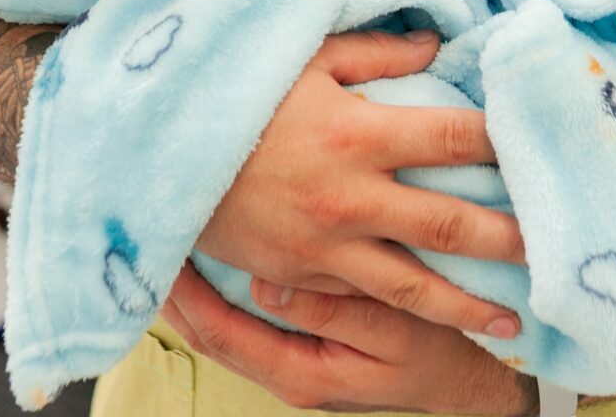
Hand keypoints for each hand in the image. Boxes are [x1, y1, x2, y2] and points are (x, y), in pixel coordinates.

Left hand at [164, 261, 538, 415]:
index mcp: (298, 372)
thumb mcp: (391, 336)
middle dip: (176, 289)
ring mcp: (293, 352)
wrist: (467, 380)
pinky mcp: (305, 334)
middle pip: (209, 330)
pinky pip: (248, 312)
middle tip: (148, 235)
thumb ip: (330, 312)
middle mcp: (285, 366)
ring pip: (225, 321)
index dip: (186, 297)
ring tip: (171, 237)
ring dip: (195, 285)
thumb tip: (266, 286)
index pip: (219, 334)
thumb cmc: (433, 353)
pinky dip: (225, 283)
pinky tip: (220, 248)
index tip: (162, 251)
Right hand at [199, 30, 525, 337]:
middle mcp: (352, 196)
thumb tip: (436, 43)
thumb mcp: (305, 56)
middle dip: (508, 237)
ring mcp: (326, 245)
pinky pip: (364, 297)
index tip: (537, 145)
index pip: (453, 137)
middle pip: (450, 224)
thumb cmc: (237, 91)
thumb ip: (376, 51)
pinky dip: (405, 311)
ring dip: (469, 302)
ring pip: (414, 284)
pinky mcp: (301, 273)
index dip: (501, 141)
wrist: (160, 154)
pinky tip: (435, 321)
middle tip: (556, 248)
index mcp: (359, 132)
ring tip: (515, 318)